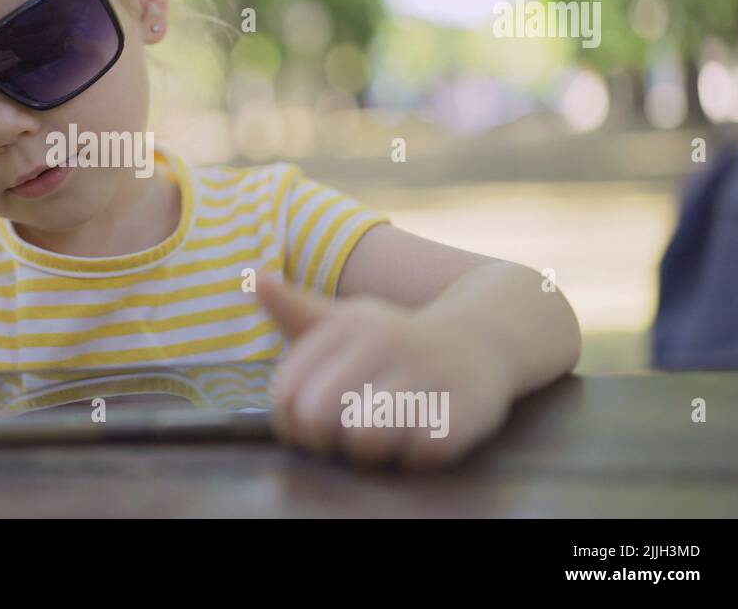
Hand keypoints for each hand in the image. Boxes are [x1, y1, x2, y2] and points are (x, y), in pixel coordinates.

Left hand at [257, 275, 512, 467]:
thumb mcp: (346, 320)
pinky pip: (414, 456)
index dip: (293, 422)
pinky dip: (415, 455)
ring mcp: (424, 375)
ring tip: (390, 427)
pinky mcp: (460, 412)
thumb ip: (295, 310)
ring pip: (364, 441)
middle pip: (317, 418)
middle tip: (353, 427)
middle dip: (328, 438)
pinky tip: (426, 429)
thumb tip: (256, 280)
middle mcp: (382, 342)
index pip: (286, 394)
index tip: (315, 419)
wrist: (482, 339)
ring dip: (372, 450)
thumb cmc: (395, 339)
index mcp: (344, 326)